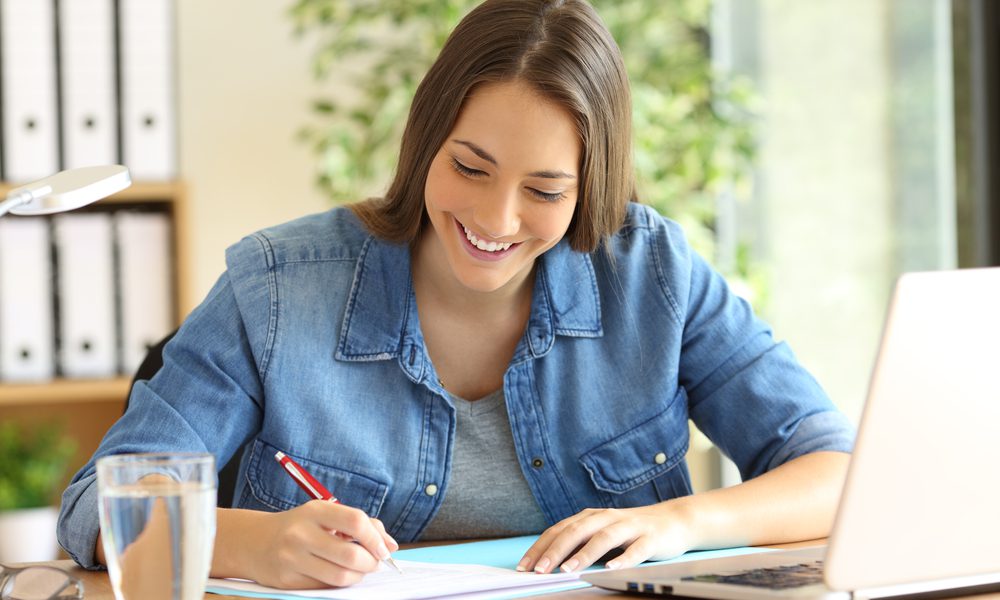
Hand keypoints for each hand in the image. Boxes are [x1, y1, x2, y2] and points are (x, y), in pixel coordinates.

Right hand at [247, 500, 398, 588]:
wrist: (254, 541)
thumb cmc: (301, 526)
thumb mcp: (326, 515)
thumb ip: (361, 524)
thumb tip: (391, 546)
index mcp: (315, 510)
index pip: (356, 522)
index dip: (376, 539)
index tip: (384, 550)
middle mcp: (301, 533)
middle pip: (351, 554)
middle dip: (371, 563)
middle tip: (374, 564)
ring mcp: (292, 558)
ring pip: (340, 576)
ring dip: (358, 576)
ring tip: (359, 570)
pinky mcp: (286, 580)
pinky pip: (324, 587)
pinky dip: (339, 584)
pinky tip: (338, 575)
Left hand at [518, 503, 694, 573]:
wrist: (674, 520)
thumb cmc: (631, 531)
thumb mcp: (601, 533)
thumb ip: (578, 543)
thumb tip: (547, 563)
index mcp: (591, 517)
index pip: (559, 530)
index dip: (540, 547)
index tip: (524, 566)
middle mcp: (607, 518)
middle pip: (577, 531)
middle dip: (556, 551)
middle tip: (539, 570)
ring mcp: (630, 526)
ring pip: (604, 538)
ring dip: (585, 554)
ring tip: (569, 569)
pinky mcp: (651, 538)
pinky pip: (636, 549)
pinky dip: (624, 560)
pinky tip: (611, 569)